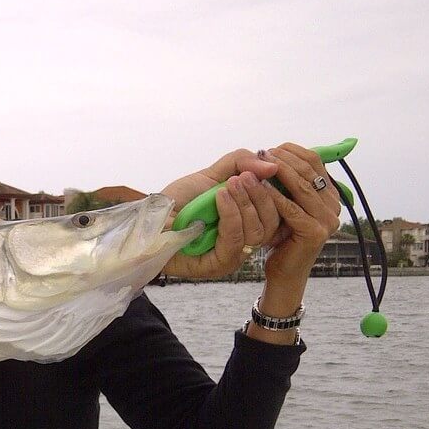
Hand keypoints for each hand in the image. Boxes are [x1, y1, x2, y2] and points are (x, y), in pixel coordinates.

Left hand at [161, 149, 282, 278]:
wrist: (150, 220)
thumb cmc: (178, 202)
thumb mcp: (211, 175)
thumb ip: (240, 163)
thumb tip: (272, 166)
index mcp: (248, 222)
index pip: (278, 211)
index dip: (275, 189)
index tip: (266, 167)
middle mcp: (244, 242)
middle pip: (271, 223)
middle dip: (259, 195)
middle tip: (243, 177)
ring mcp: (232, 257)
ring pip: (256, 232)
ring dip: (245, 203)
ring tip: (229, 185)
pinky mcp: (217, 265)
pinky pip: (234, 241)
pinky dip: (230, 215)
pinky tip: (219, 198)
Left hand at [257, 143, 341, 284]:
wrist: (282, 271)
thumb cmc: (280, 236)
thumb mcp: (286, 203)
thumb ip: (288, 182)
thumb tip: (277, 154)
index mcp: (329, 193)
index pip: (314, 161)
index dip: (291, 151)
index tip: (270, 149)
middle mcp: (334, 204)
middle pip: (308, 170)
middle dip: (283, 159)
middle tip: (261, 153)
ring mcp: (328, 219)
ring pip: (301, 186)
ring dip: (278, 172)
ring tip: (257, 165)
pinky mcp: (315, 232)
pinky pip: (291, 208)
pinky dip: (273, 195)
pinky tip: (258, 186)